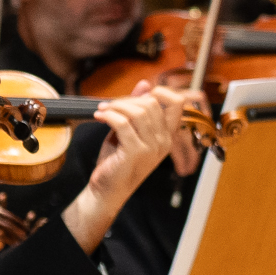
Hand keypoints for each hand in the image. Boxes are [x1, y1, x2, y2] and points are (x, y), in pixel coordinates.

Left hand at [64, 88, 180, 250]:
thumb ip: (137, 108)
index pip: (177, 104)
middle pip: (151, 104)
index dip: (161, 91)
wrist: (107, 190)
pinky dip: (108, 115)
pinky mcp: (136, 152)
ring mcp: (152, 147)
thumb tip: (145, 84)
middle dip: (126, 100)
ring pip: (138, 111)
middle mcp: (164, 141)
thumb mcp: (129, 130)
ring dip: (115, 106)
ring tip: (102, 111)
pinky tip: (99, 117)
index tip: (141, 93)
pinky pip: (122, 123)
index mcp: (167, 135)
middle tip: (109, 106)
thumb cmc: (118, 161)